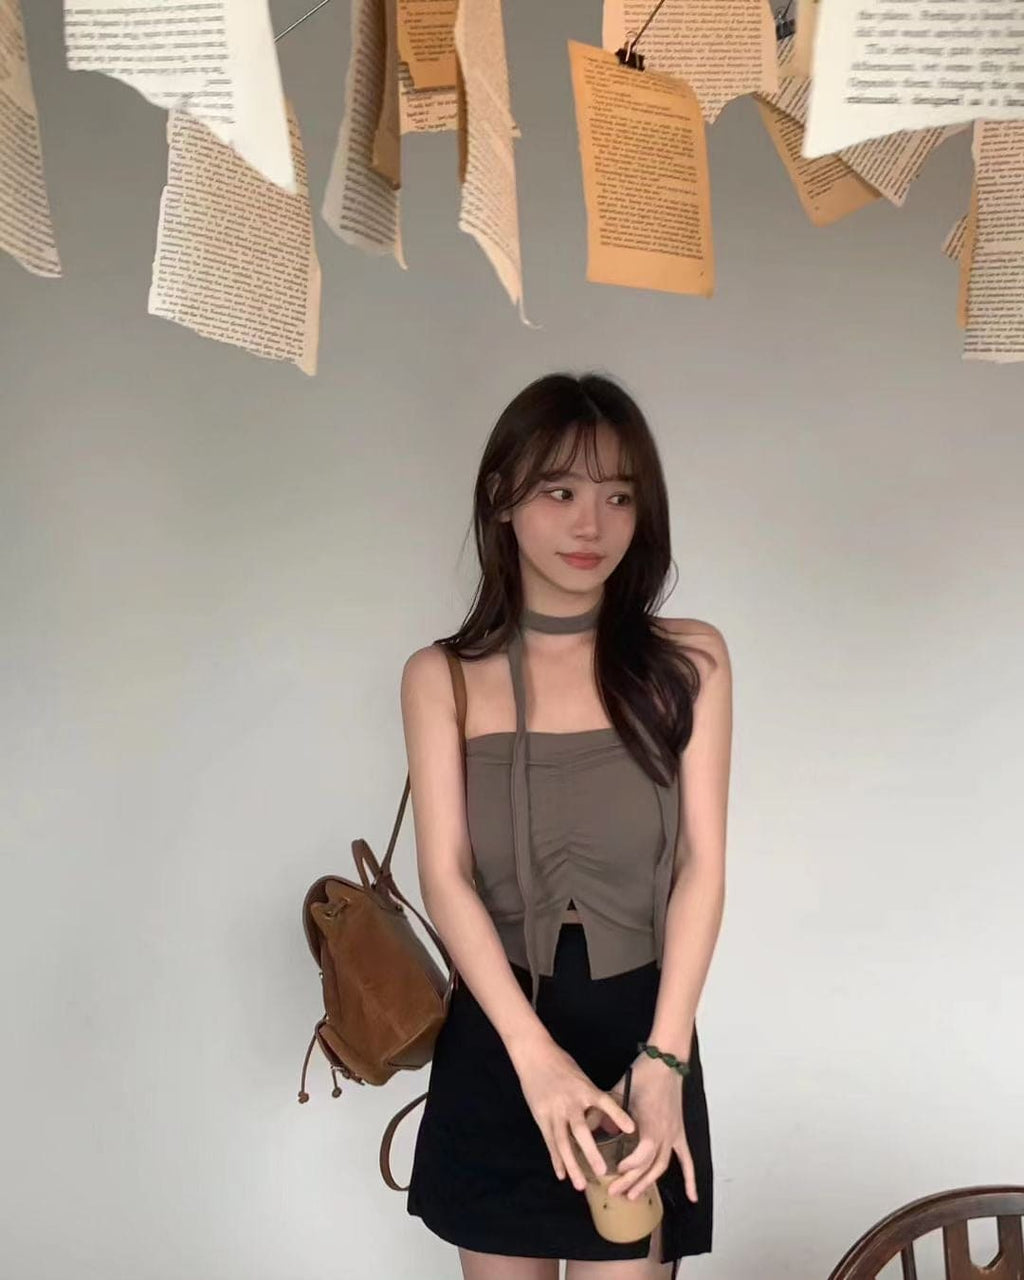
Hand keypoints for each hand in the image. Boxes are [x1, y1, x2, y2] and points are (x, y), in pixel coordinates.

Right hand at [507, 1035, 636, 1191]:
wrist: (534, 1054)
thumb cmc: (562, 1064)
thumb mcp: (581, 1077)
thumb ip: (592, 1098)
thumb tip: (606, 1118)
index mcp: (583, 1089)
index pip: (604, 1102)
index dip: (617, 1115)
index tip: (631, 1129)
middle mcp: (569, 1102)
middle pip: (580, 1131)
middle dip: (590, 1152)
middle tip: (602, 1172)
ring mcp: (553, 1111)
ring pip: (562, 1142)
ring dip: (572, 1165)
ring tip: (580, 1185)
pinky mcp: (541, 1116)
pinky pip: (549, 1141)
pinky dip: (555, 1159)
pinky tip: (561, 1175)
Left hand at [596, 1056, 697, 1203]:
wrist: (665, 1062)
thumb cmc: (642, 1076)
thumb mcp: (619, 1091)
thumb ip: (604, 1110)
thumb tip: (585, 1124)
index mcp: (650, 1126)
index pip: (642, 1156)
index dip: (629, 1167)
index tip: (614, 1170)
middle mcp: (664, 1135)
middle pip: (649, 1166)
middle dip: (632, 1181)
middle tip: (615, 1193)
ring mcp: (674, 1135)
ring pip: (663, 1167)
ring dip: (649, 1182)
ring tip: (633, 1196)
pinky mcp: (680, 1133)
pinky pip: (687, 1159)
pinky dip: (690, 1179)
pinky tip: (692, 1197)